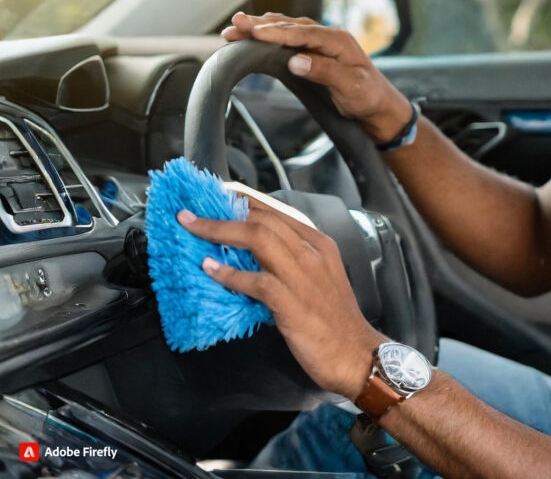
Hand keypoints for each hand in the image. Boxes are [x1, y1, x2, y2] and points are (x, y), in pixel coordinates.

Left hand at [176, 190, 384, 397]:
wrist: (356, 353)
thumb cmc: (335, 320)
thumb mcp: (318, 279)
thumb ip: (290, 262)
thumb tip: (251, 256)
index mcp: (319, 244)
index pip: (277, 212)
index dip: (245, 202)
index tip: (220, 197)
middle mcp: (312, 253)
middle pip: (263, 220)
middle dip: (224, 212)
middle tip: (194, 213)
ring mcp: (303, 276)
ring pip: (259, 239)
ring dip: (220, 231)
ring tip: (193, 228)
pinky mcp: (292, 303)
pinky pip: (256, 280)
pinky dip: (230, 273)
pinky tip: (210, 270)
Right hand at [222, 12, 410, 143]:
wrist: (377, 105)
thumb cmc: (367, 96)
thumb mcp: (350, 87)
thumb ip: (325, 72)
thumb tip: (295, 61)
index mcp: (338, 40)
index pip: (303, 32)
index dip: (277, 32)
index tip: (254, 33)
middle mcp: (328, 36)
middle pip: (290, 26)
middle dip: (261, 25)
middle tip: (235, 24)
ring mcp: (320, 43)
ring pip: (286, 29)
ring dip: (261, 28)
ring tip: (235, 28)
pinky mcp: (313, 52)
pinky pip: (288, 39)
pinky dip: (268, 36)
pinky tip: (252, 36)